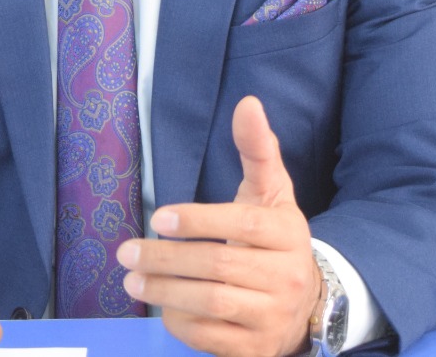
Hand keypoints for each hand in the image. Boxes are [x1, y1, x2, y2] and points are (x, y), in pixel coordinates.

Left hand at [116, 96, 323, 356]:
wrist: (308, 302)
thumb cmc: (275, 238)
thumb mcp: (270, 191)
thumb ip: (256, 148)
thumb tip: (247, 103)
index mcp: (287, 233)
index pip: (242, 224)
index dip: (198, 220)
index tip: (159, 217)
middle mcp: (286, 276)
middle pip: (220, 266)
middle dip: (166, 259)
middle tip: (127, 252)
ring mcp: (273, 316)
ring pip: (213, 303)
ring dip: (166, 291)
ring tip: (132, 279)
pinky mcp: (258, 349)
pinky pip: (212, 337)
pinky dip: (181, 322)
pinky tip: (161, 308)